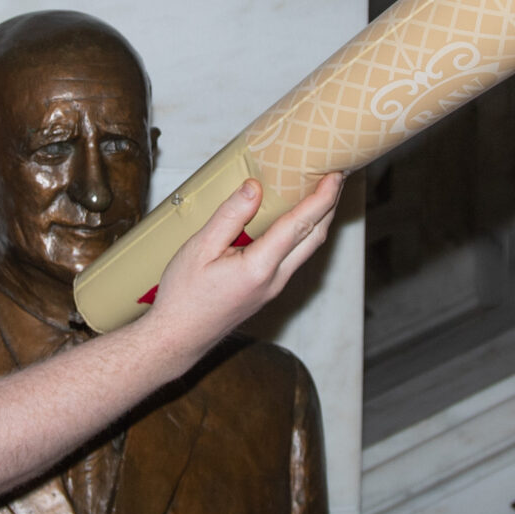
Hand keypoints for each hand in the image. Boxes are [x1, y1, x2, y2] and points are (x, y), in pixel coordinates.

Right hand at [131, 173, 342, 370]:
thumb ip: (230, 216)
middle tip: (336, 176)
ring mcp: (274, 288)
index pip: (300, 226)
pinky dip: (303, 234)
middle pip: (314, 238)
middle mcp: (274, 280)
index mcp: (259, 267)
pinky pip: (294, 257)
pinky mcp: (268, 291)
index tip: (334, 176)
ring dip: (319, 220)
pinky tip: (295, 220)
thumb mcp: (200, 248)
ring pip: (307, 249)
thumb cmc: (184, 296)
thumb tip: (254, 187)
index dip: (321, 198)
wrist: (178, 337)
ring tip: (322, 192)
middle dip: (329, 205)